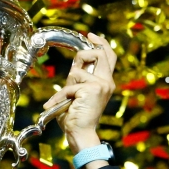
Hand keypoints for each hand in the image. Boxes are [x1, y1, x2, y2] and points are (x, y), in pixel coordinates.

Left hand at [41, 32, 116, 153]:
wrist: (81, 133)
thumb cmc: (77, 116)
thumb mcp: (79, 92)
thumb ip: (80, 77)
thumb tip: (76, 64)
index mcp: (106, 81)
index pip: (109, 55)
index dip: (101, 42)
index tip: (91, 35)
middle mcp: (107, 81)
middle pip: (99, 53)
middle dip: (82, 55)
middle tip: (74, 65)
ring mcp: (101, 85)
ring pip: (78, 70)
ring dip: (67, 84)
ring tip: (67, 98)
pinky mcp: (92, 89)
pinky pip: (70, 84)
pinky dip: (61, 95)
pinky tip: (59, 104)